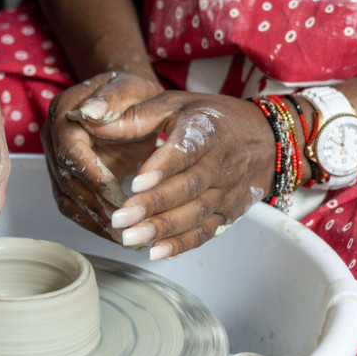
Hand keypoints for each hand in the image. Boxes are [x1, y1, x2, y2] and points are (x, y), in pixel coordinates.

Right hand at [41, 71, 163, 239]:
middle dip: (97, 205)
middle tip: (127, 225)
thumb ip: (114, 96)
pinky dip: (94, 223)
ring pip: (68, 198)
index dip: (93, 175)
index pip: (71, 151)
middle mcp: (53, 137)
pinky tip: (116, 234)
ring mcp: (55, 159)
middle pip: (68, 179)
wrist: (131, 101)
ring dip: (95, 220)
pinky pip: (73, 206)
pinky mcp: (64, 178)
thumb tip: (91, 111)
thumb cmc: (134, 93)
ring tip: (125, 237)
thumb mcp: (132, 86)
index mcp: (64, 111)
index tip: (118, 195)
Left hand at [90, 91, 276, 258]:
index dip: (162, 167)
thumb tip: (91, 119)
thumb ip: (134, 115)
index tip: (135, 182)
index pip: (185, 151)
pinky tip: (156, 252)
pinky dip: (181, 244)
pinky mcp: (230, 213)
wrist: (265, 139)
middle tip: (120, 219)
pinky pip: (206, 232)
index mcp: (207, 132)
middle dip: (153, 206)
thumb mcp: (175, 103)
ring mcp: (228, 192)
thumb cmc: (211, 118)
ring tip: (130, 238)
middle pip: (188, 188)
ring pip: (196, 214)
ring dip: (163, 229)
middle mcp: (222, 163)